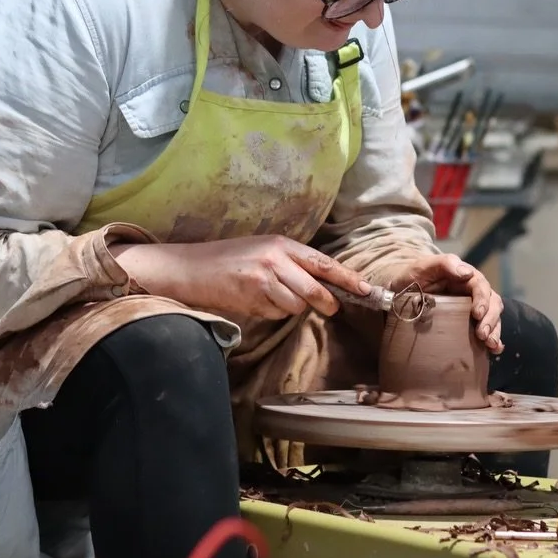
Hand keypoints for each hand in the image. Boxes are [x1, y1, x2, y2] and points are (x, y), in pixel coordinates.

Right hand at [110, 235, 372, 319]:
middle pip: (317, 290)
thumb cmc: (227, 261)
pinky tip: (253, 301)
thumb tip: (324, 286)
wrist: (189, 268)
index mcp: (282, 244)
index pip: (324, 264)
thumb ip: (291, 264)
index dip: (349, 279)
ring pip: (297, 306)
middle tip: (330, 308)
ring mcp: (263, 278)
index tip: (369, 291)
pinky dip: (270, 313)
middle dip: (326, 303)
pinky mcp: (251, 296)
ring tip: (268, 297)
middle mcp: (276, 258)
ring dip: (290, 308)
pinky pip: (276, 314)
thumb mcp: (262, 252)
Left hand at [388, 254, 503, 353]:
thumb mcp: (422, 267)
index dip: (482, 299)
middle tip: (483, 335)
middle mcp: (472, 291)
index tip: (477, 314)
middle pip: (492, 302)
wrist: (399, 292)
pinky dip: (494, 339)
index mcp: (464, 277)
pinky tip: (495, 349)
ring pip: (492, 316)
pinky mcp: (468, 322)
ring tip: (490, 345)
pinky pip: (486, 329)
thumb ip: (443, 264)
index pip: (481, 286)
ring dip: (494, 330)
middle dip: (490, 319)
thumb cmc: (411, 278)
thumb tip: (467, 272)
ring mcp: (471, 307)